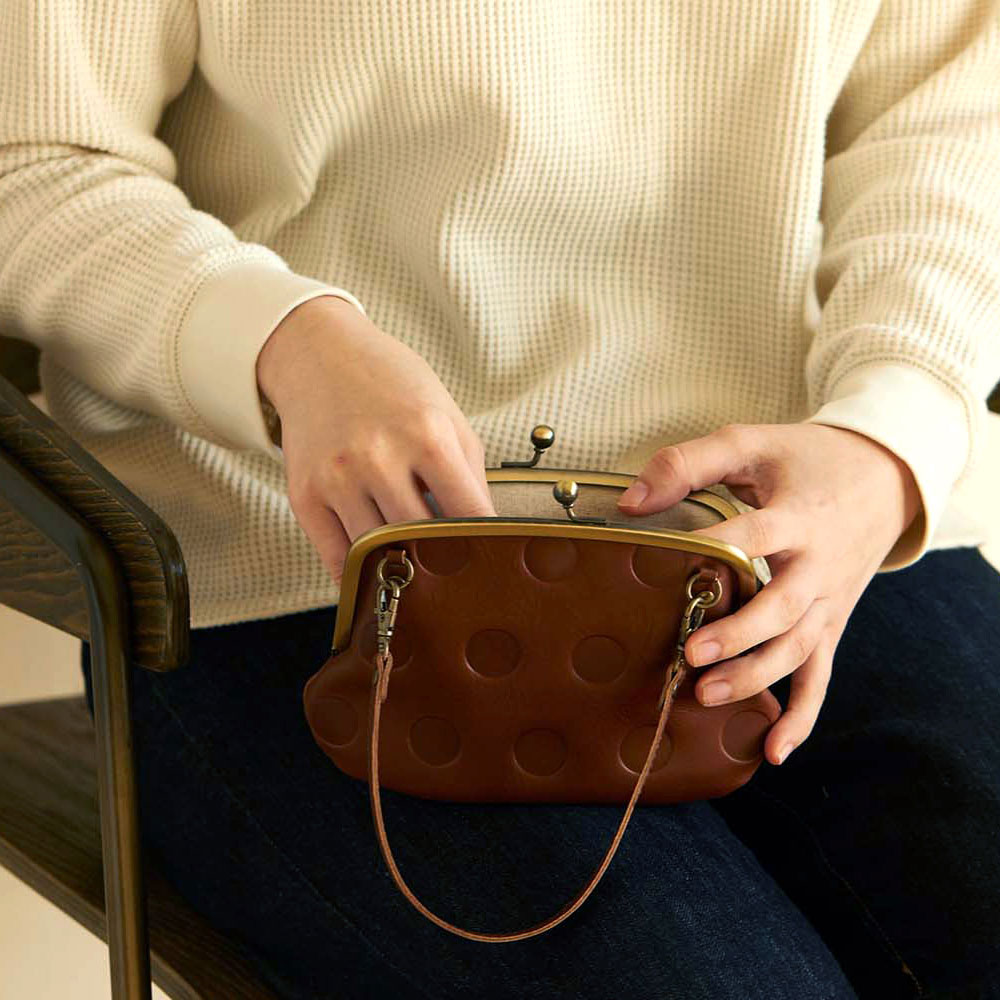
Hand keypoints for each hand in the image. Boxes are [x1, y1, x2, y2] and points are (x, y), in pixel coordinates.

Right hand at [257, 295, 495, 582]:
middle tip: (454, 570)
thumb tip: (486, 533)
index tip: (492, 559)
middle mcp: (379, 457)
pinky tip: (376, 573)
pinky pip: (337, 558)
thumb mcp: (446, 415)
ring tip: (415, 568)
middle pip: (422, 540)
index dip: (486, 544)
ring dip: (400, 567)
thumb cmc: (390, 385)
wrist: (319, 356)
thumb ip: (470, 474)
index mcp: (426, 435)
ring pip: (379, 554)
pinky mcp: (305, 495)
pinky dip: (360, 575)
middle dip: (443, 559)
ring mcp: (337, 479)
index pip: (468, 514)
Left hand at [616, 422, 921, 765]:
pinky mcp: (832, 622)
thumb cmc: (807, 459)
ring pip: (797, 649)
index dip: (715, 548)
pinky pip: (820, 675)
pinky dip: (802, 716)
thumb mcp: (751, 442)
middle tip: (692, 653)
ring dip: (756, 676)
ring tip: (707, 694)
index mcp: (798, 516)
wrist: (886, 477)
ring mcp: (828, 600)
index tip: (672, 563)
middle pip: (782, 608)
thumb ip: (689, 463)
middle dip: (738, 635)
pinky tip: (775, 750)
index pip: (754, 536)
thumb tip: (630, 504)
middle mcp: (818, 565)